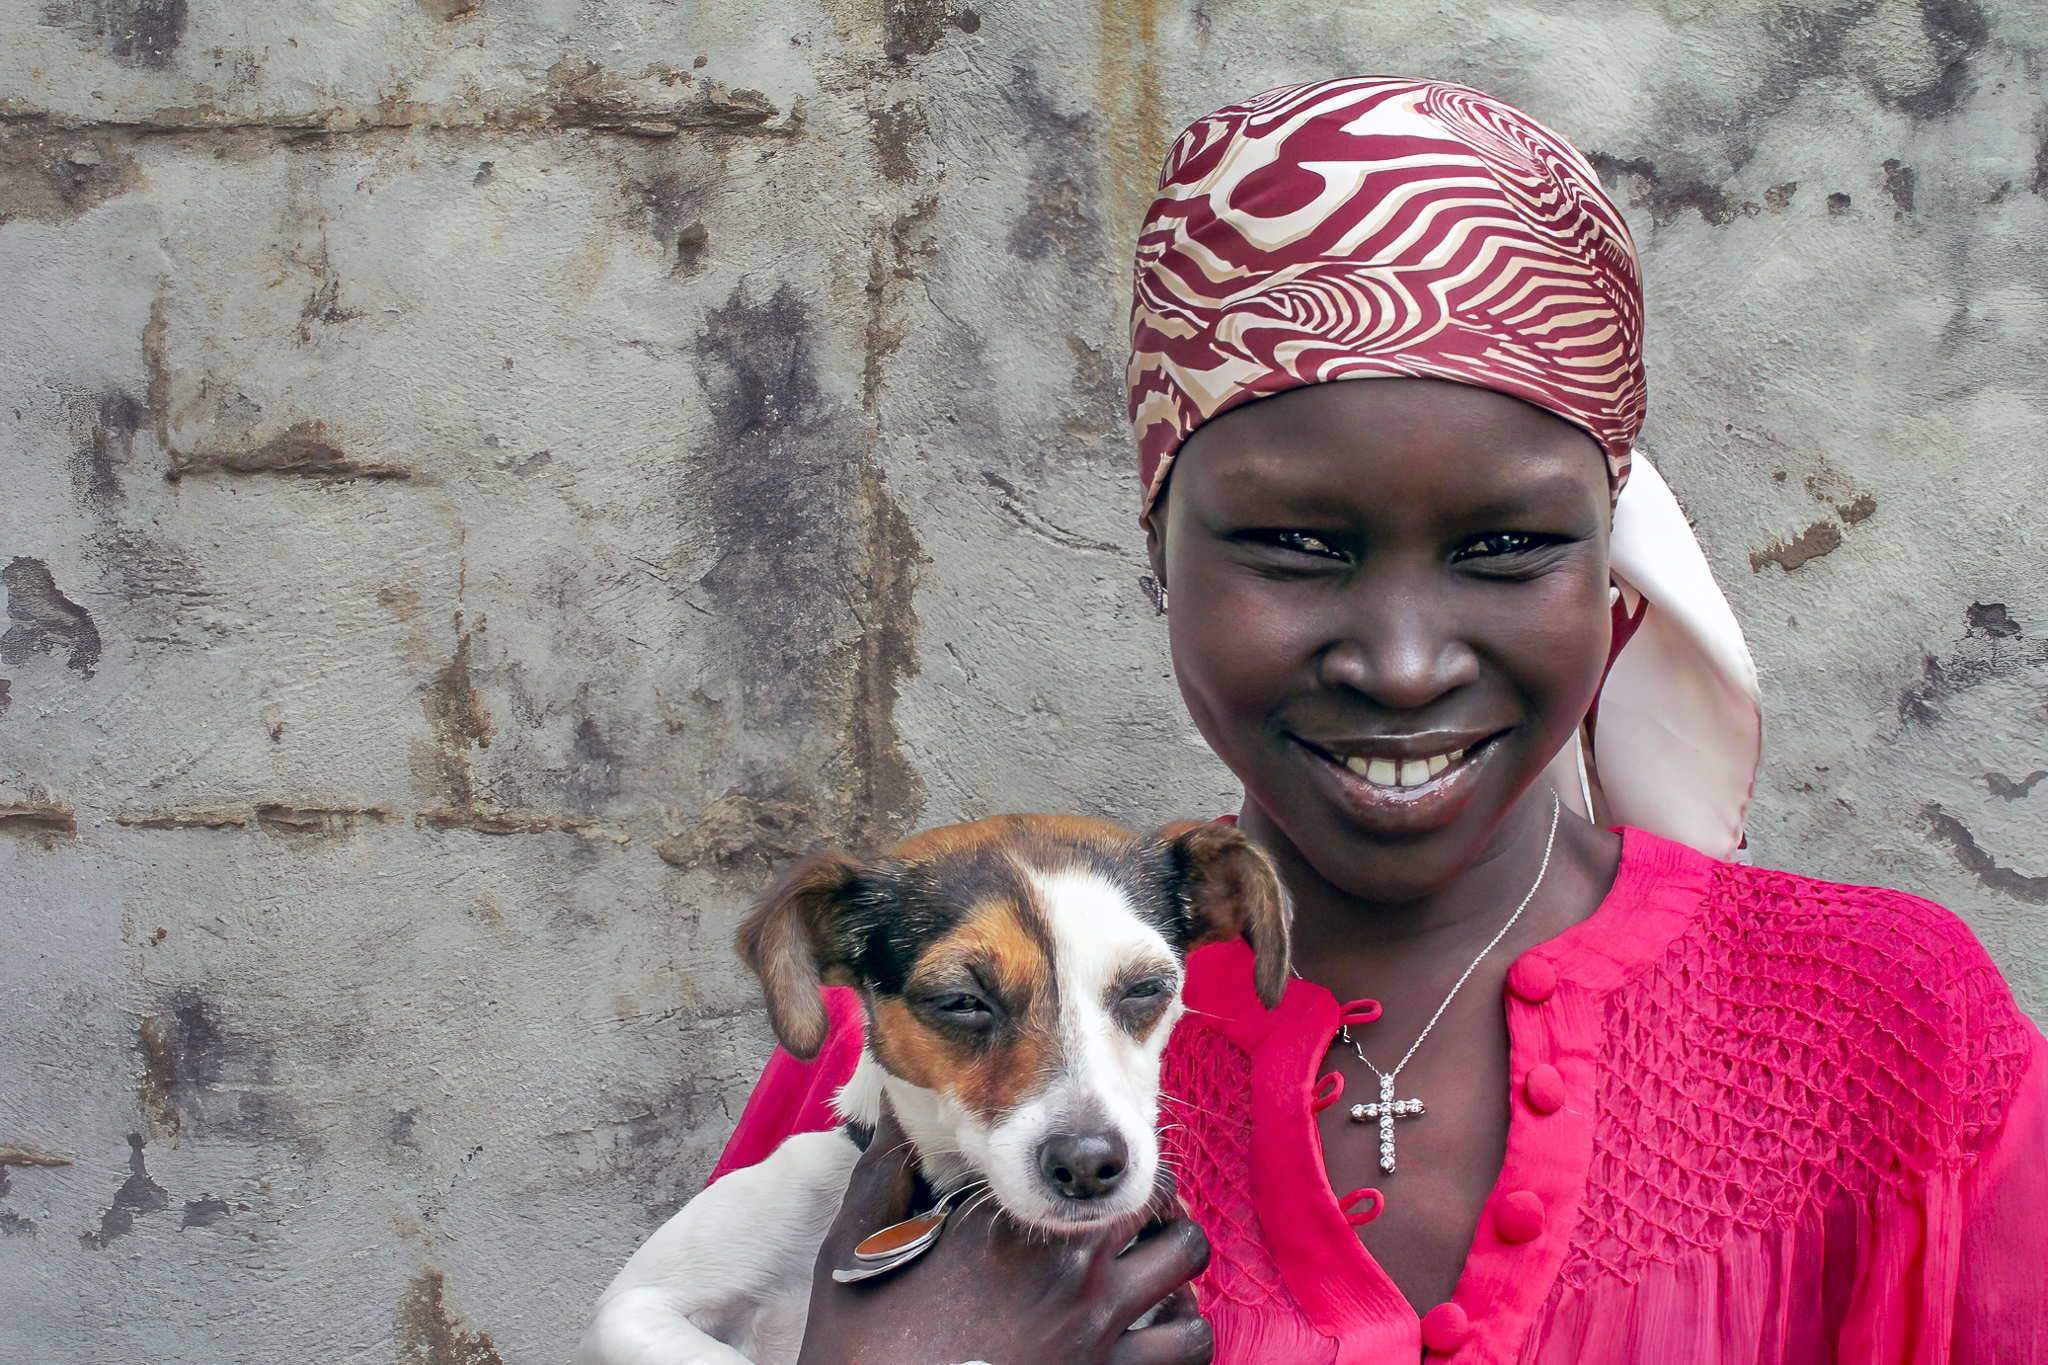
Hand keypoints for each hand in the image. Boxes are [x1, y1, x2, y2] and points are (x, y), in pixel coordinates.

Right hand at [795, 1104, 1213, 1364]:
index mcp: (1004, 1228)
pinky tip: (1153, 1329)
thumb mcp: (853, 1255)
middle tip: (1125, 1208)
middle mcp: (1065, 1268)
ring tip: (1146, 1261)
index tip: (1086, 1166)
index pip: (1081, 1162)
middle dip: (1143, 1194)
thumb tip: (891, 1104)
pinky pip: (1190, 1341)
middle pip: (1152, 1194)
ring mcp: (1098, 1328)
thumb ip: (881, 1173)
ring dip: (1171, 1254)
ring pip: (1186, 1256)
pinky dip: (1183, 1329)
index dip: (1092, 1159)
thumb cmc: (861, 1355)